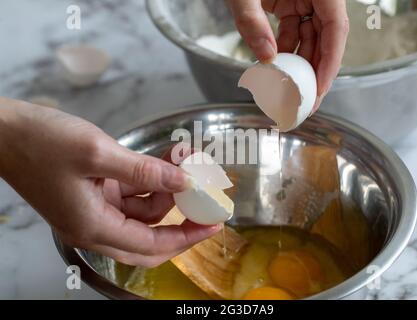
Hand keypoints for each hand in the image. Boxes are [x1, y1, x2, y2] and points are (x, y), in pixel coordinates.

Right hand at [0, 97, 219, 266]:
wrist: (4, 131)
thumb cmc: (42, 141)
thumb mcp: (97, 153)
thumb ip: (144, 171)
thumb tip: (184, 183)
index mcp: (93, 227)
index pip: (151, 246)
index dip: (186, 237)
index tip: (214, 225)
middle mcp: (95, 225)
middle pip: (149, 239)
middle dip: (179, 221)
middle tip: (205, 203)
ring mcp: (94, 209)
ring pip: (143, 211)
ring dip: (166, 188)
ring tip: (183, 158)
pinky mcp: (94, 193)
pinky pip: (131, 194)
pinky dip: (149, 179)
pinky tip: (163, 158)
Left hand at [227, 0, 348, 111]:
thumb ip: (251, 21)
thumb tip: (266, 58)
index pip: (336, 27)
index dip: (331, 61)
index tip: (320, 87)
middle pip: (325, 37)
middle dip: (316, 71)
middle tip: (307, 101)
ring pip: (309, 38)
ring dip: (300, 65)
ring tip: (292, 93)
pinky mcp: (288, 3)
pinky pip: (293, 32)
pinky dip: (285, 51)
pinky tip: (276, 69)